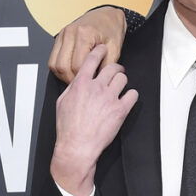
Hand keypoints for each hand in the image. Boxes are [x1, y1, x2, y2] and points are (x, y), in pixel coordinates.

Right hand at [49, 7, 126, 83]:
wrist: (108, 15)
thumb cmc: (112, 29)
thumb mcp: (115, 48)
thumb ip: (107, 66)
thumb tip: (99, 81)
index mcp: (85, 34)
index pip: (77, 65)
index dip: (84, 78)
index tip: (91, 83)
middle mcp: (70, 33)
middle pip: (63, 66)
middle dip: (71, 79)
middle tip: (83, 84)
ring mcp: (63, 34)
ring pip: (54, 64)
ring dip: (63, 75)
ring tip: (77, 79)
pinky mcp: (60, 37)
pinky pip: (53, 58)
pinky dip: (60, 68)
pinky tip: (71, 71)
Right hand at [50, 45, 138, 195]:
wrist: (77, 146)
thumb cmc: (68, 128)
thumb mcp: (62, 103)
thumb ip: (72, 88)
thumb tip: (77, 80)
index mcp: (81, 84)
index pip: (92, 59)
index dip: (99, 51)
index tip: (103, 49)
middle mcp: (96, 88)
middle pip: (112, 67)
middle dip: (115, 68)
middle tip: (116, 71)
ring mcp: (110, 98)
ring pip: (123, 78)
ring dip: (122, 81)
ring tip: (119, 87)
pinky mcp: (120, 110)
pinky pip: (133, 94)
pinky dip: (131, 95)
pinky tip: (126, 99)